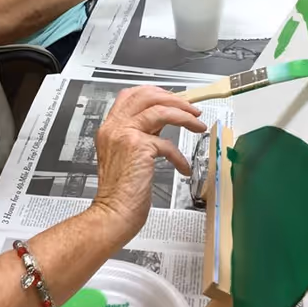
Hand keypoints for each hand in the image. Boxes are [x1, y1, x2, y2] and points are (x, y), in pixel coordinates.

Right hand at [93, 86, 206, 238]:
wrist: (112, 213)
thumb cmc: (119, 192)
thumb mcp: (124, 156)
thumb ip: (139, 136)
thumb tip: (161, 123)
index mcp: (110, 127)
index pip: (130, 95)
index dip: (155, 93)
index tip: (172, 99)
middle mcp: (115, 127)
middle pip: (146, 96)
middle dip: (174, 100)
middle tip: (190, 110)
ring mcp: (125, 135)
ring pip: (160, 110)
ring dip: (184, 116)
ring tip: (198, 125)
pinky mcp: (138, 147)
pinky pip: (167, 143)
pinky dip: (179, 155)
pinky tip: (184, 168)